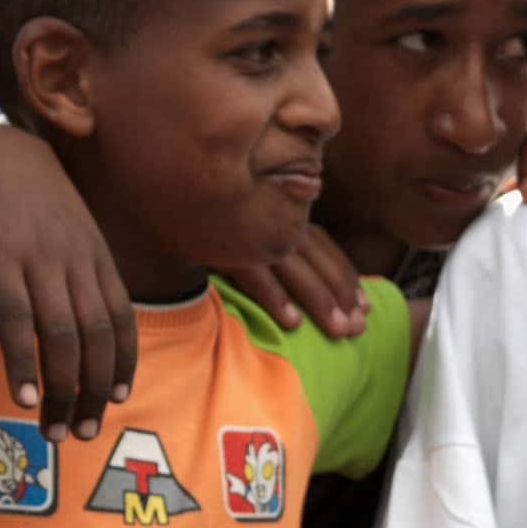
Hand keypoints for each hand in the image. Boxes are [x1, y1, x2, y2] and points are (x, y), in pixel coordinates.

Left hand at [0, 120, 137, 444]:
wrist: (10, 149)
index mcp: (1, 252)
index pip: (18, 316)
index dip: (25, 362)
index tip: (25, 402)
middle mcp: (47, 257)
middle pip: (65, 333)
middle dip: (64, 388)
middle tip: (56, 433)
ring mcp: (82, 258)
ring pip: (99, 329)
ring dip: (97, 383)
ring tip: (86, 425)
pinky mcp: (104, 260)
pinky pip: (122, 313)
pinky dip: (124, 354)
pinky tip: (119, 389)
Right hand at [220, 221, 369, 339]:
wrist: (161, 196)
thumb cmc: (212, 216)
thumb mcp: (253, 225)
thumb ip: (279, 243)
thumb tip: (311, 276)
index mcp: (282, 212)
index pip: (326, 248)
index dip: (348, 278)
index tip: (365, 308)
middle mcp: (271, 217)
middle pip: (318, 259)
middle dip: (341, 295)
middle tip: (358, 330)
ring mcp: (248, 227)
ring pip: (294, 267)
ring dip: (319, 301)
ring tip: (339, 331)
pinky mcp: (221, 242)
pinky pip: (254, 273)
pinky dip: (275, 298)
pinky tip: (292, 323)